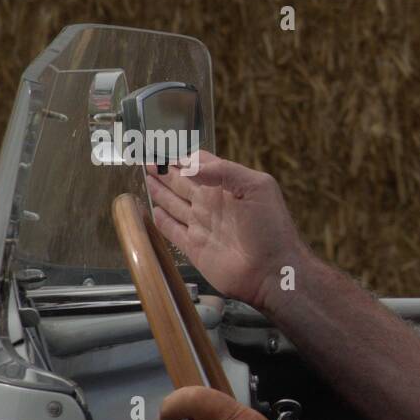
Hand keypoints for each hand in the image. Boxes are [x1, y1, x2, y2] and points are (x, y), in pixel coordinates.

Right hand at [144, 151, 308, 313]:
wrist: (272, 271)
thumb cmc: (272, 229)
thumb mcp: (257, 188)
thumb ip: (225, 171)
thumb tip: (189, 165)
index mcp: (228, 186)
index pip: (200, 165)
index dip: (183, 157)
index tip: (164, 148)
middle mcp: (213, 204)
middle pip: (183, 182)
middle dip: (165, 171)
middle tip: (147, 159)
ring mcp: (203, 226)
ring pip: (174, 204)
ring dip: (160, 191)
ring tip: (146, 176)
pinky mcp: (195, 248)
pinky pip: (173, 231)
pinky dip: (162, 221)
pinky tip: (153, 211)